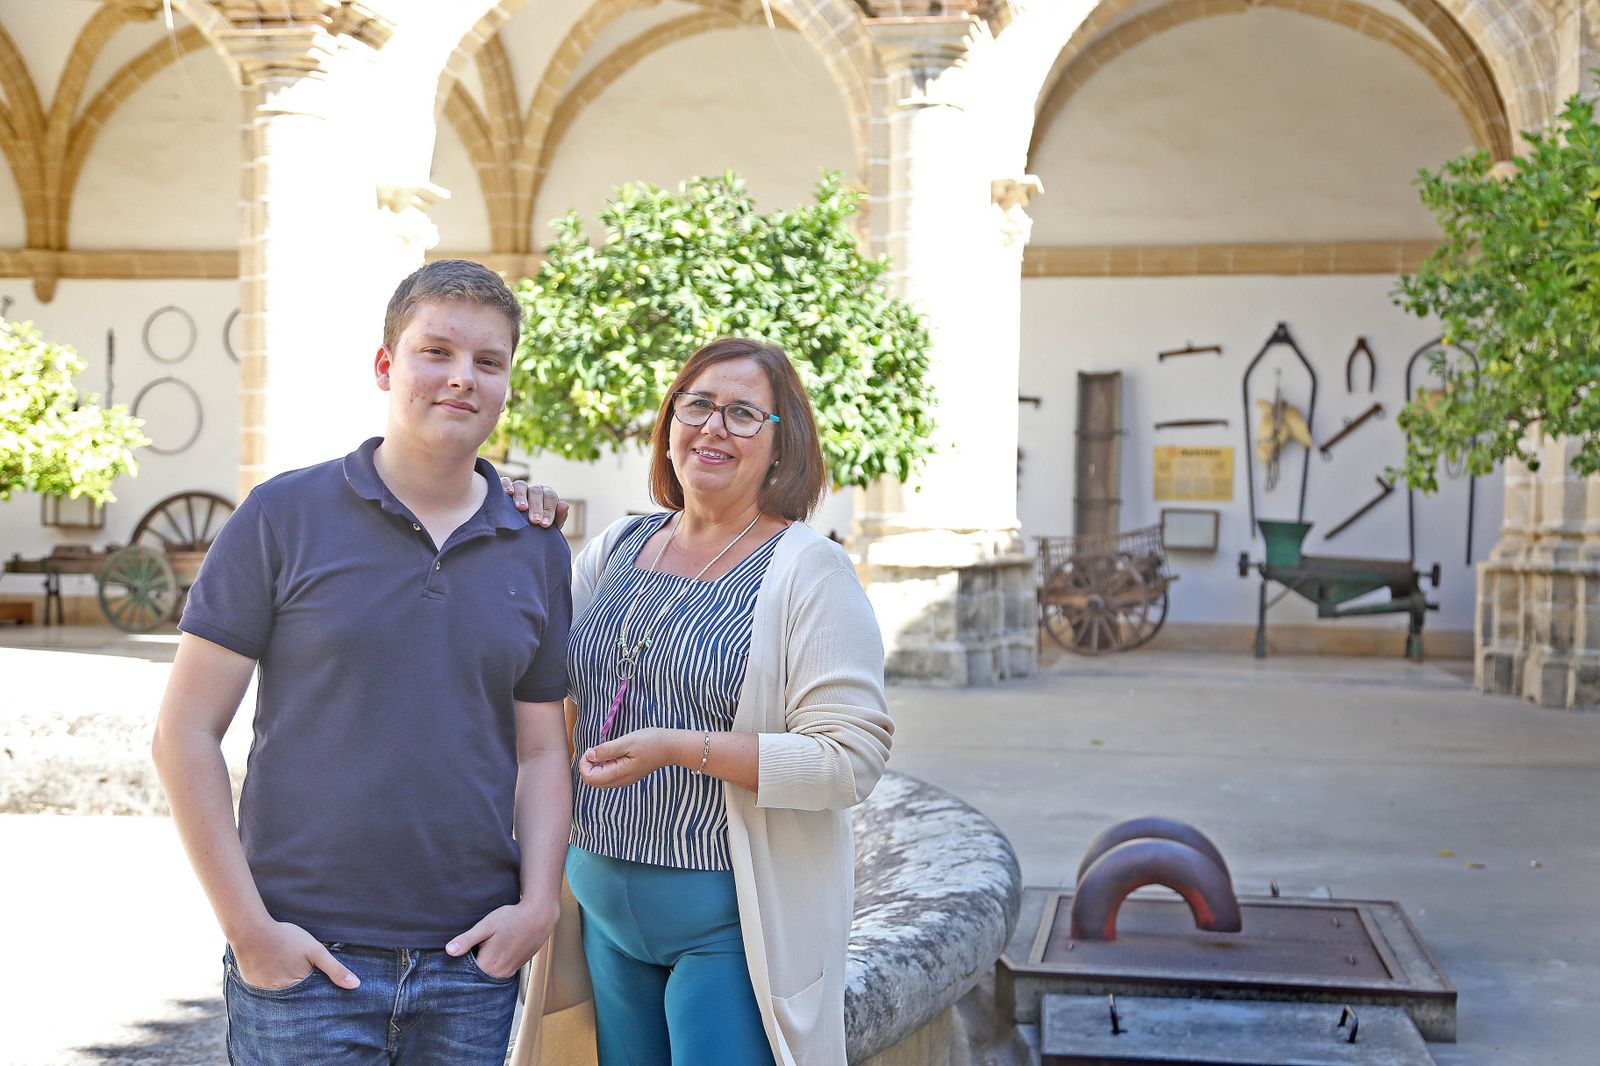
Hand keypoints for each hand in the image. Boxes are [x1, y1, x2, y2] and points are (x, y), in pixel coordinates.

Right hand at [231, 920, 358, 989]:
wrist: (251, 931)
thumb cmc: (286, 938)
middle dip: (301, 988)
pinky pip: (265, 988)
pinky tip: (272, 967)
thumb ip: (335, 968)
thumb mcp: (315, 950)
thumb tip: (355, 985)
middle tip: (298, 968)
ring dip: (285, 985)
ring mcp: (263, 991)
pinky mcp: (251, 985)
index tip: (319, 982)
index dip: (317, 990)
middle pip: (296, 996)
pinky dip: (270, 980)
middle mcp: (279, 994)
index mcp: (297, 987)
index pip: (312, 997)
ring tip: (285, 967)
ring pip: (280, 993)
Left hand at [446, 897, 559, 978]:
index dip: (457, 967)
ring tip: (479, 951)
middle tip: (466, 953)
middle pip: (476, 977)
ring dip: (481, 967)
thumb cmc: (511, 918)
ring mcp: (509, 972)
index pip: (465, 975)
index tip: (453, 958)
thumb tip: (449, 951)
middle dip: (469, 969)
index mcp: (488, 965)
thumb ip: (467, 939)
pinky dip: (492, 966)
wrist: (539, 916)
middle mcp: (499, 974)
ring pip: (488, 975)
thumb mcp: (486, 925)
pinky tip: (493, 952)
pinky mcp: (516, 967)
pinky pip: (498, 972)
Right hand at [500, 477, 568, 529]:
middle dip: (536, 507)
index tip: (544, 524)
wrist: (521, 531)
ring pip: (521, 486)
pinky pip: (505, 481)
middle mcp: (534, 489)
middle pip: (536, 492)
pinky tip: (508, 493)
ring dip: (521, 497)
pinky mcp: (505, 487)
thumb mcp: (550, 525)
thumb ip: (559, 516)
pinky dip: (506, 485)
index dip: (549, 510)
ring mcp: (519, 487)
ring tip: (522, 509)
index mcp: (547, 495)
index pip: (550, 497)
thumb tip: (564, 505)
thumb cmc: (537, 528)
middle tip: (535, 521)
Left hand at [577, 727, 683, 788]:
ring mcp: (624, 780)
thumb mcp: (627, 741)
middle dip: (589, 765)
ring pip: (600, 779)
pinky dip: (605, 765)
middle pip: (593, 781)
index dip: (584, 764)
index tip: (591, 750)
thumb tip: (589, 756)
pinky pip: (609, 775)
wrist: (671, 747)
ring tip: (607, 750)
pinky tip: (614, 754)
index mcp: (619, 774)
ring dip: (597, 765)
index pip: (590, 778)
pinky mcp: (628, 776)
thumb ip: (606, 750)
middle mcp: (620, 781)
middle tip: (597, 749)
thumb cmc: (651, 742)